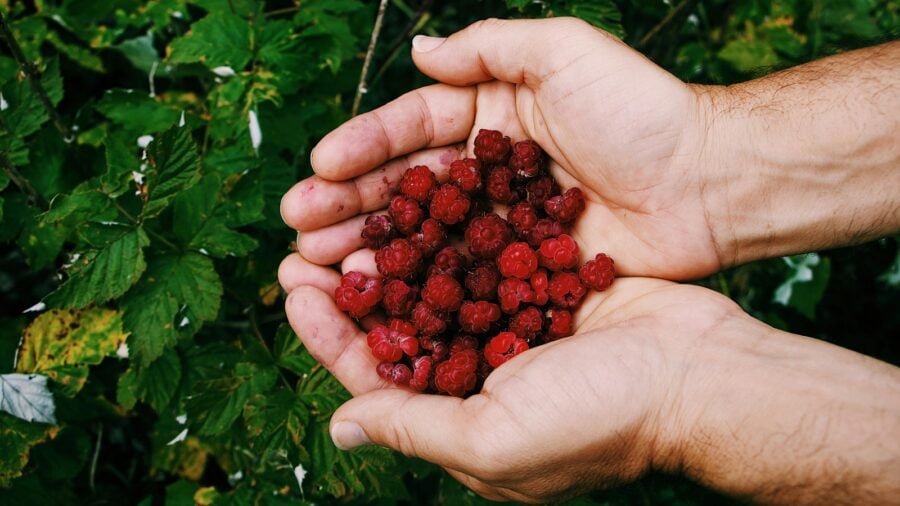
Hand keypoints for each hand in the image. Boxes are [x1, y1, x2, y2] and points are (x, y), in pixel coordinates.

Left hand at [279, 254, 899, 503]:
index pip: (376, 378)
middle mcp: (482, 378)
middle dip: (354, 288)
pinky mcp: (544, 290)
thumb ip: (414, 430)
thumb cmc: (601, 419)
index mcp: (463, 423)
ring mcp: (514, 332)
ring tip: (355, 217)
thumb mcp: (493, 440)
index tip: (295, 290)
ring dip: (395, 255)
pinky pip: (484, 260)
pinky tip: (424, 203)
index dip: (330, 334)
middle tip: (307, 244)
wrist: (701, 374)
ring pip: (437, 289)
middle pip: (400, 328)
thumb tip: (340, 428)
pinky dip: (451, 235)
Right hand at [280, 17, 722, 279]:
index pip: (412, 128)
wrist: (709, 181)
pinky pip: (461, 279)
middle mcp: (486, 171)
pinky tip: (380, 303)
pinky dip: (420, 290)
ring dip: (368, 249)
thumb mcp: (567, 53)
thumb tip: (421, 51)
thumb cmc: (642, 110)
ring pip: (421, 236)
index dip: (365, 146)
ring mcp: (501, 224)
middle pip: (404, 187)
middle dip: (348, 203)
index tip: (320, 165)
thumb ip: (493, 49)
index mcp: (490, 115)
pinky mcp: (522, 269)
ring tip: (317, 263)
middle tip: (299, 225)